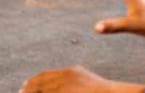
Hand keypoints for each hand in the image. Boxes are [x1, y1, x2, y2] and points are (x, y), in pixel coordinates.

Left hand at [20, 66, 144, 92]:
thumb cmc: (105, 92)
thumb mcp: (87, 83)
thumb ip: (72, 84)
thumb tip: (62, 89)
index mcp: (72, 71)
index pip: (45, 75)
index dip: (33, 81)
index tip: (24, 87)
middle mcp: (67, 75)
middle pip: (39, 82)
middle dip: (29, 88)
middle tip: (22, 92)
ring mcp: (65, 85)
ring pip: (40, 90)